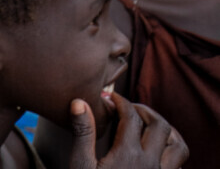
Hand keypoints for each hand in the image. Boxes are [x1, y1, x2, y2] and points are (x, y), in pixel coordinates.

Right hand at [70, 95, 187, 168]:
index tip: (108, 97)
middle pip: (159, 124)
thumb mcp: (81, 164)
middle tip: (127, 107)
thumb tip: (80, 102)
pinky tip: (155, 149)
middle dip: (144, 110)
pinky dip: (172, 148)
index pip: (131, 116)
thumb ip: (83, 133)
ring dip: (165, 129)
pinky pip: (180, 163)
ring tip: (147, 124)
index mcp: (128, 154)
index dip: (120, 101)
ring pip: (178, 143)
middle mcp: (151, 162)